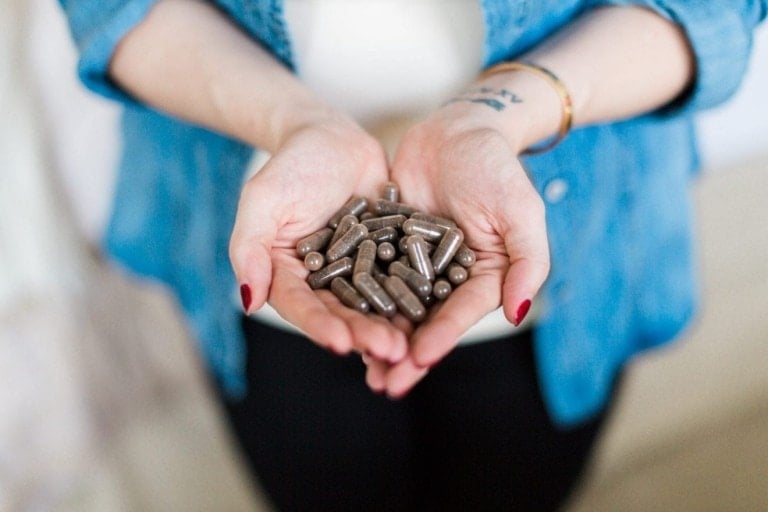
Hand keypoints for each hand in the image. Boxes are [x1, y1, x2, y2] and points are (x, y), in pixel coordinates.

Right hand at [230, 115, 407, 360]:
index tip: (341, 345)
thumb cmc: (290, 165)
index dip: (320, 326)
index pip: (302, 306)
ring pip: (375, 302)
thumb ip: (250, 248)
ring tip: (412, 342)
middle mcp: (324, 281)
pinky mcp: (389, 255)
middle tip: (390, 351)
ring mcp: (359, 270)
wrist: (333, 137)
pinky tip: (435, 310)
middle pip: (343, 312)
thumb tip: (248, 301)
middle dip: (365, 334)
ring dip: (393, 324)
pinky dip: (416, 294)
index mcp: (288, 275)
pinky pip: (403, 276)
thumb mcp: (263, 201)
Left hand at [365, 102, 550, 395]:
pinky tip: (339, 321)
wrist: (457, 130)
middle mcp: (449, 278)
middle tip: (384, 385)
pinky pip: (371, 276)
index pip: (461, 314)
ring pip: (396, 308)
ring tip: (361, 368)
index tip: (419, 359)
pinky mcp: (389, 247)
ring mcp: (417, 264)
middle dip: (406, 355)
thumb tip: (519, 314)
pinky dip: (357, 300)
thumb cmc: (496, 168)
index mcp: (484, 277)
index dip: (441, 338)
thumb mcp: (520, 211)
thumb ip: (526, 262)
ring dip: (379, 338)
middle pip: (426, 322)